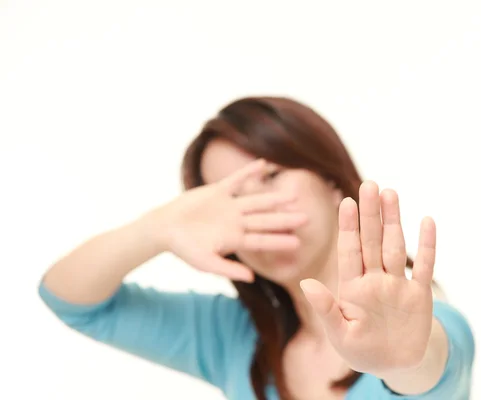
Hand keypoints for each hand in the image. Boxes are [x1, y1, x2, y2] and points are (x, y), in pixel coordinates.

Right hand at [146, 159, 306, 281]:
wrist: (164, 228)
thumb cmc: (184, 249)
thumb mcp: (206, 263)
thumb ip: (228, 269)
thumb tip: (251, 278)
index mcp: (235, 239)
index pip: (262, 240)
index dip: (279, 241)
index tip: (298, 243)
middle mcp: (236, 222)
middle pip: (265, 220)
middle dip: (284, 219)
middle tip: (306, 218)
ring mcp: (229, 206)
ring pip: (256, 201)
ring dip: (273, 198)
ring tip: (292, 195)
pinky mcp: (218, 191)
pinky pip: (237, 180)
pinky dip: (249, 172)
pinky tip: (264, 164)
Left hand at [300, 181, 435, 373]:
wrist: (394, 366)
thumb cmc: (361, 350)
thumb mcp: (339, 334)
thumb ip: (326, 308)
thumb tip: (307, 284)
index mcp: (353, 288)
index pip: (350, 251)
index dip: (349, 227)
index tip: (346, 202)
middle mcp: (375, 280)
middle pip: (372, 241)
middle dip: (370, 214)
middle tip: (369, 185)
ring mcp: (398, 285)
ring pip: (396, 246)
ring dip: (393, 221)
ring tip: (390, 193)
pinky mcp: (419, 295)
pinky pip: (424, 267)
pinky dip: (426, 246)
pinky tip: (426, 221)